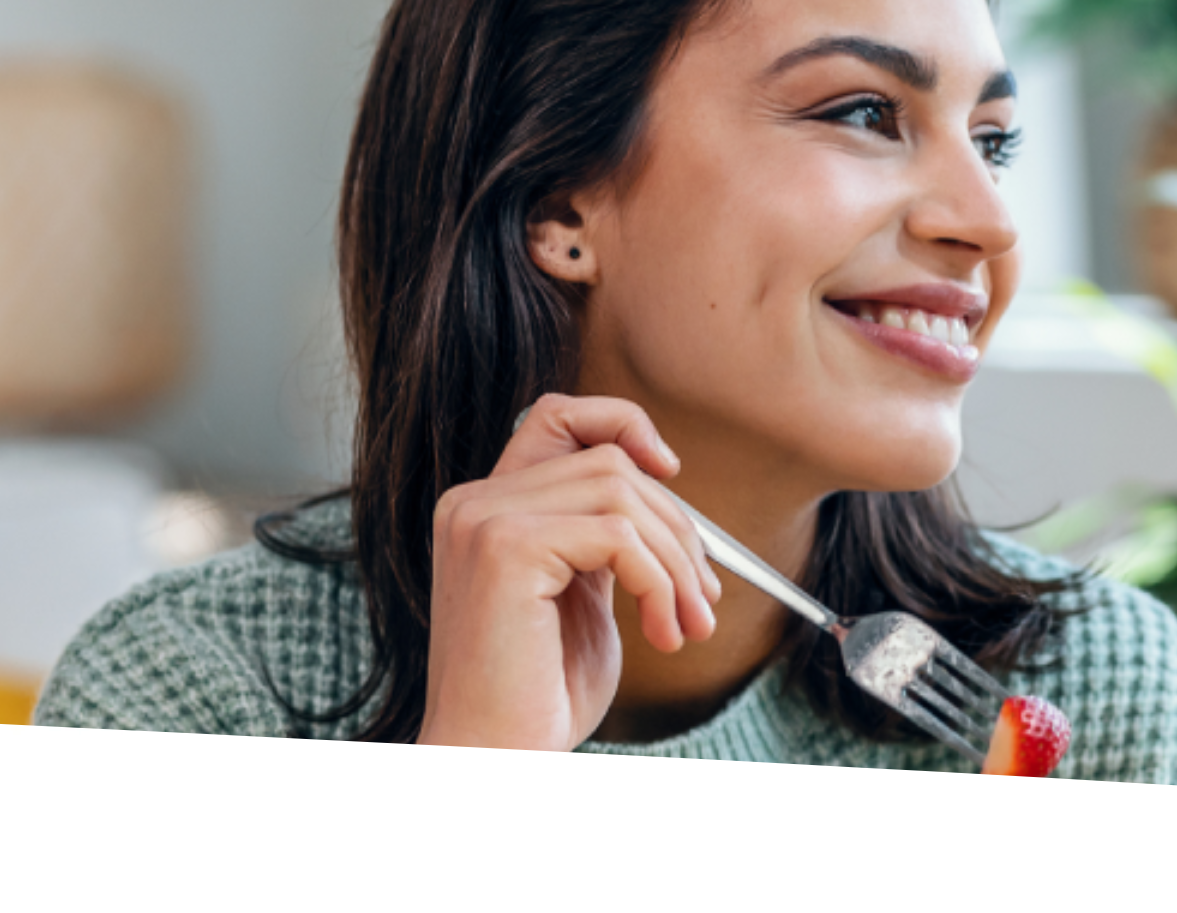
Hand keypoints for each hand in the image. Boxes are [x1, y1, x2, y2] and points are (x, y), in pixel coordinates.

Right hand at [417, 393, 722, 750]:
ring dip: (675, 562)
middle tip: (702, 601)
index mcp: (486, 509)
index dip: (622, 424)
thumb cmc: (540, 694)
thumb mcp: (580, 597)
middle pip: (610, 462)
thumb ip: (601, 538)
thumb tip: (666, 488)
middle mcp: (474, 503)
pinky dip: (658, 582)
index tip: (670, 473)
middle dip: (677, 529)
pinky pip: (617, 535)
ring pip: (622, 494)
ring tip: (686, 624)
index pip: (556, 417)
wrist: (495, 759)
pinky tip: (661, 633)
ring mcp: (484, 520)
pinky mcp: (506, 548)